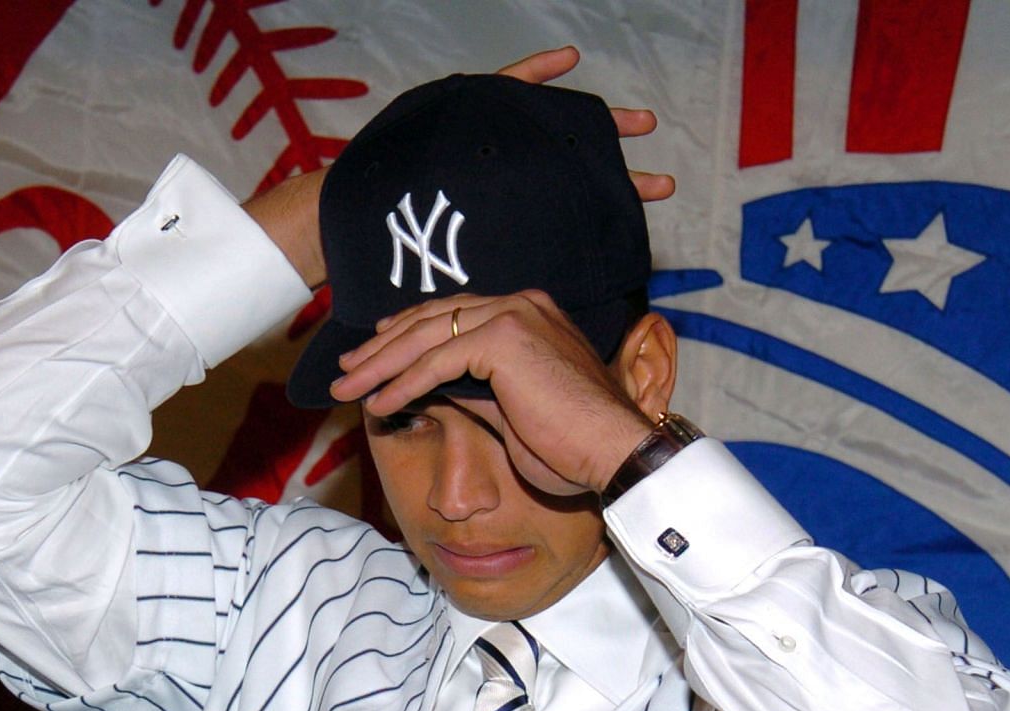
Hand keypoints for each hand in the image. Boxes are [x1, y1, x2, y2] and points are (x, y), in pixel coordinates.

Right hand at [245, 46, 673, 285]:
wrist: (342, 223)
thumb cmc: (387, 261)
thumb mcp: (450, 299)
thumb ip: (476, 322)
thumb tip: (504, 353)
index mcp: (507, 216)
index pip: (564, 212)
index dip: (606, 214)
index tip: (653, 211)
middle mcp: (501, 179)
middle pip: (568, 169)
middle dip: (616, 173)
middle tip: (667, 182)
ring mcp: (485, 144)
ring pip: (548, 126)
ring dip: (596, 123)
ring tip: (645, 125)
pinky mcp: (462, 112)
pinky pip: (502, 84)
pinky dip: (535, 69)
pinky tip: (570, 59)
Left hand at [330, 290, 652, 495]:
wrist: (613, 453)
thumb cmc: (572, 444)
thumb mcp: (510, 410)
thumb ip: (473, 389)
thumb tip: (431, 388)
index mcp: (527, 314)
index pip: (452, 314)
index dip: (407, 332)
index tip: (374, 352)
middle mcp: (520, 304)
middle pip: (432, 319)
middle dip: (382, 347)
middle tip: (347, 370)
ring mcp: (513, 316)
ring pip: (427, 336)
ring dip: (381, 365)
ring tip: (349, 388)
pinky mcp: (504, 339)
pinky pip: (436, 361)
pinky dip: (403, 383)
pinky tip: (379, 403)